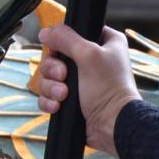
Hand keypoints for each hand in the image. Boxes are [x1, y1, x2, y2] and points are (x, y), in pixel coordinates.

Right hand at [37, 24, 140, 155]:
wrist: (113, 126)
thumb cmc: (109, 89)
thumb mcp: (89, 55)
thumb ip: (66, 39)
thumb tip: (46, 32)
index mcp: (104, 43)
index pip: (74, 33)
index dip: (62, 42)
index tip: (61, 52)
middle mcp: (93, 60)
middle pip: (56, 55)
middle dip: (53, 69)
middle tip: (63, 76)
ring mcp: (82, 82)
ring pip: (50, 77)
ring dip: (52, 86)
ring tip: (63, 95)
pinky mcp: (72, 100)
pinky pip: (49, 95)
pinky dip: (50, 100)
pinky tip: (58, 106)